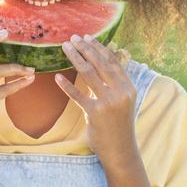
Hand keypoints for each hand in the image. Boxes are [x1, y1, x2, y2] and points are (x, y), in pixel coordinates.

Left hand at [54, 35, 136, 160]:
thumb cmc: (118, 125)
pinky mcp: (95, 113)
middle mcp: (121, 92)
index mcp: (128, 87)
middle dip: (85, 48)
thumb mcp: (122, 102)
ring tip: (65, 48)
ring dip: (75, 58)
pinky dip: (67, 85)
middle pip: (100, 63)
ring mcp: (108, 102)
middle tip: (72, 38)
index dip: (99, 47)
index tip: (87, 37)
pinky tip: (57, 77)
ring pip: (89, 73)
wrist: (120, 149)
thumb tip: (101, 67)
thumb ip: (114, 86)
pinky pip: (78, 95)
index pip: (112, 61)